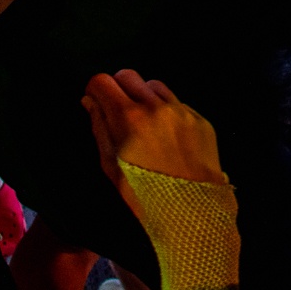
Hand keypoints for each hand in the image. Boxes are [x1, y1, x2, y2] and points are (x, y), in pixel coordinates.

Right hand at [83, 69, 227, 202]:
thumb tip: (90, 101)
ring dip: (144, 97)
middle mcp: (156, 106)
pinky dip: (167, 112)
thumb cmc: (143, 196)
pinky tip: (168, 138)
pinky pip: (178, 103)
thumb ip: (99, 128)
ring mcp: (182, 111)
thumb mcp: (111, 167)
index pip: (102, 81)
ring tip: (144, 125)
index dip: (95, 91)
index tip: (96, 103)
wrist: (193, 214)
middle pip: (128, 75)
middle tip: (117, 112)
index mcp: (129, 118)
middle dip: (117, 89)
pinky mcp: (200, 119)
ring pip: (155, 86)